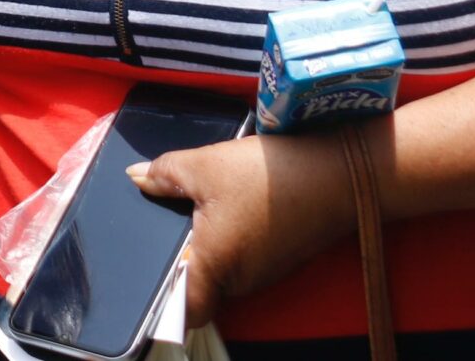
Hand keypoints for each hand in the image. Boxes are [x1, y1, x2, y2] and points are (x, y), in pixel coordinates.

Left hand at [124, 133, 353, 329]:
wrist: (340, 173)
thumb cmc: (267, 174)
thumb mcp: (204, 165)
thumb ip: (164, 174)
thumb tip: (135, 177)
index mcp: (216, 266)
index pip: (186, 309)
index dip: (165, 301)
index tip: (149, 275)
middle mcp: (242, 280)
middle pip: (201, 285)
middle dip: (183, 258)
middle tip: (166, 221)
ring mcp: (266, 271)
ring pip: (224, 269)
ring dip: (210, 243)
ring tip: (198, 206)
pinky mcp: (282, 257)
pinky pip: (246, 256)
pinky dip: (234, 237)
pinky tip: (231, 204)